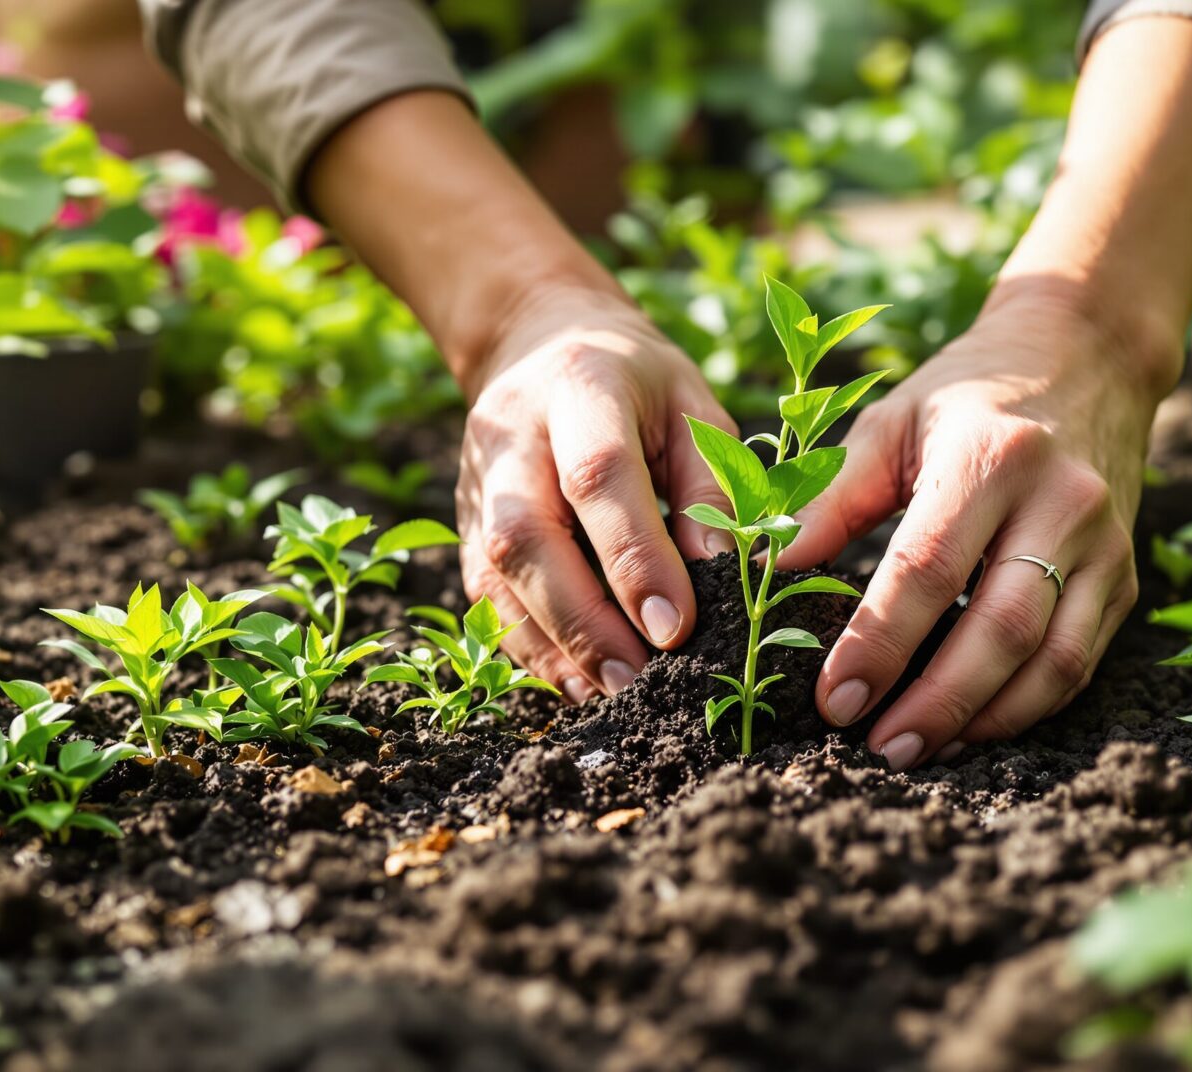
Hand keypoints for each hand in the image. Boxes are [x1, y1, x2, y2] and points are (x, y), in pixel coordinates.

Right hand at [455, 283, 734, 702]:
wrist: (537, 341)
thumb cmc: (635, 380)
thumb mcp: (691, 403)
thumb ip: (709, 483)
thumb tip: (727, 577)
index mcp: (578, 386)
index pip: (598, 477)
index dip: (633, 557)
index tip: (676, 627)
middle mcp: (510, 435)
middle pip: (526, 535)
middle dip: (584, 618)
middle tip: (640, 678)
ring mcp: (476, 481)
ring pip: (495, 575)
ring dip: (554, 644)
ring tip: (614, 694)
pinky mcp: (464, 522)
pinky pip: (486, 596)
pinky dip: (530, 646)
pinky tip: (577, 682)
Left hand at [780, 285, 1177, 768]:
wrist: (1087, 354)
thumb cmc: (967, 393)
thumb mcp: (892, 422)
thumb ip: (831, 496)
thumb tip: (767, 568)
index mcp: (991, 456)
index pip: (927, 569)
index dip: (879, 642)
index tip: (835, 698)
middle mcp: (1061, 501)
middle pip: (1001, 628)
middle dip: (937, 701)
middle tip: (880, 749)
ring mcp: (1105, 543)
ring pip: (1053, 659)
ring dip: (986, 718)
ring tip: (922, 750)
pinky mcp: (1126, 573)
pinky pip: (1081, 659)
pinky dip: (1028, 705)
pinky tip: (974, 727)